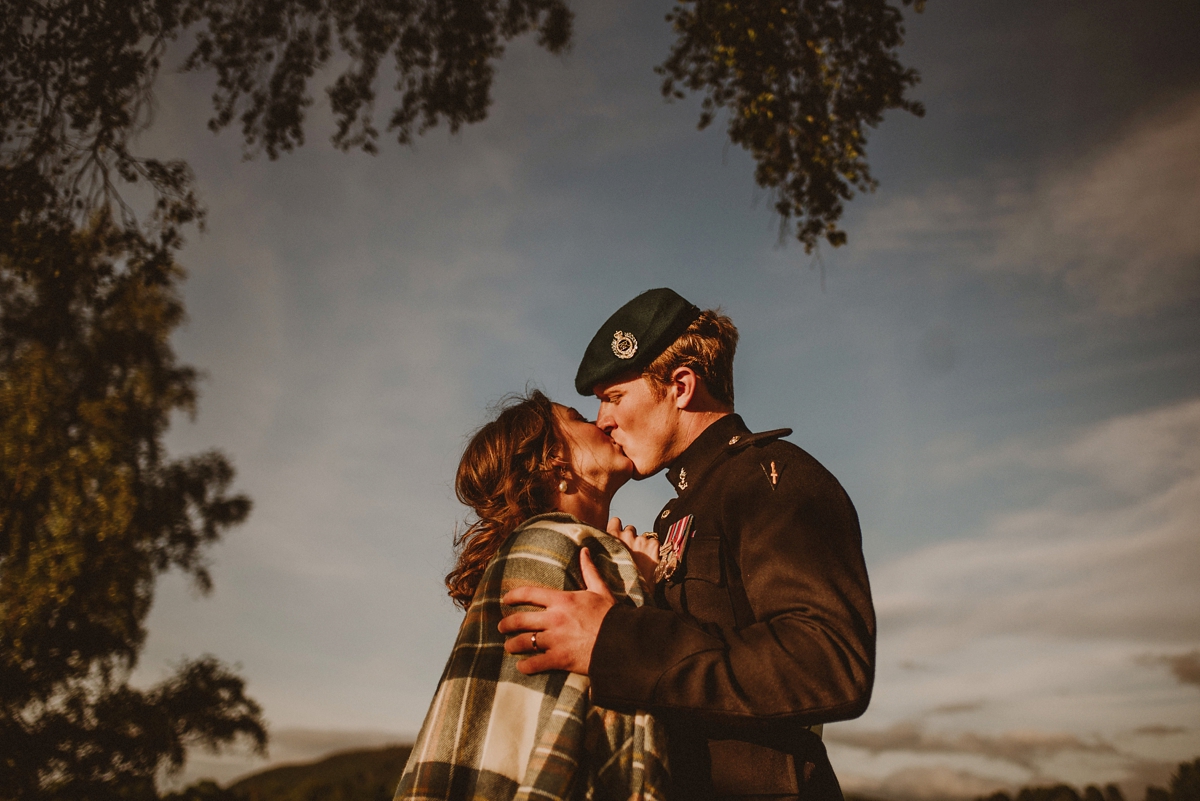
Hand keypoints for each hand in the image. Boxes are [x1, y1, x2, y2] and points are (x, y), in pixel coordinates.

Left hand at [499, 548, 614, 674]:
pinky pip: (535, 663)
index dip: (514, 595)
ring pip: (524, 642)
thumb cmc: (611, 615)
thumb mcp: (600, 590)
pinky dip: (526, 666)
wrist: (622, 641)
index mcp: (562, 600)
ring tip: (508, 646)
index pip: (529, 593)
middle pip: (520, 620)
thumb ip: (589, 571)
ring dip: (512, 645)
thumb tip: (585, 551)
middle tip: (502, 627)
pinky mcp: (560, 658)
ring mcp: (555, 640)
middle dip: (507, 624)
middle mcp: (554, 619)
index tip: (505, 599)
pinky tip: (522, 666)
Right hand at [609, 516, 658, 590]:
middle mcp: (626, 535)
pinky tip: (650, 562)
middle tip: (631, 553)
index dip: (618, 528)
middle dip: (631, 538)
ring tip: (641, 560)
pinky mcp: (654, 545)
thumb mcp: (603, 565)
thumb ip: (604, 552)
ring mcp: (641, 539)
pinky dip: (654, 551)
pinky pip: (655, 542)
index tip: (618, 537)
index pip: (616, 521)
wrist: (635, 595)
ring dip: (642, 545)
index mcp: (611, 537)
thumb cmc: (616, 583)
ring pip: (643, 536)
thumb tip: (603, 548)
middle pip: (630, 529)